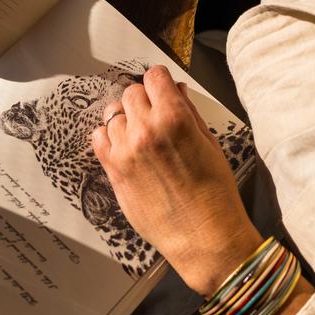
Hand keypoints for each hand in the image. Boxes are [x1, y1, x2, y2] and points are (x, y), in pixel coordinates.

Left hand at [91, 65, 262, 296]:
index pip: (154, 77)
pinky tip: (124, 146)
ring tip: (141, 134)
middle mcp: (145, 130)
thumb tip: (177, 91)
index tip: (163, 89)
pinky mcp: (113, 171)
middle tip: (156, 115)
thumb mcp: (210, 145)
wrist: (204, 237)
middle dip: (145, 100)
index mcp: (174, 118)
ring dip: (126, 119)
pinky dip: (109, 137)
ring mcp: (125, 151)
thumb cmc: (216, 193)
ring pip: (113, 114)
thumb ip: (189, 113)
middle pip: (132, 93)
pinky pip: (98, 138)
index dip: (161, 81)